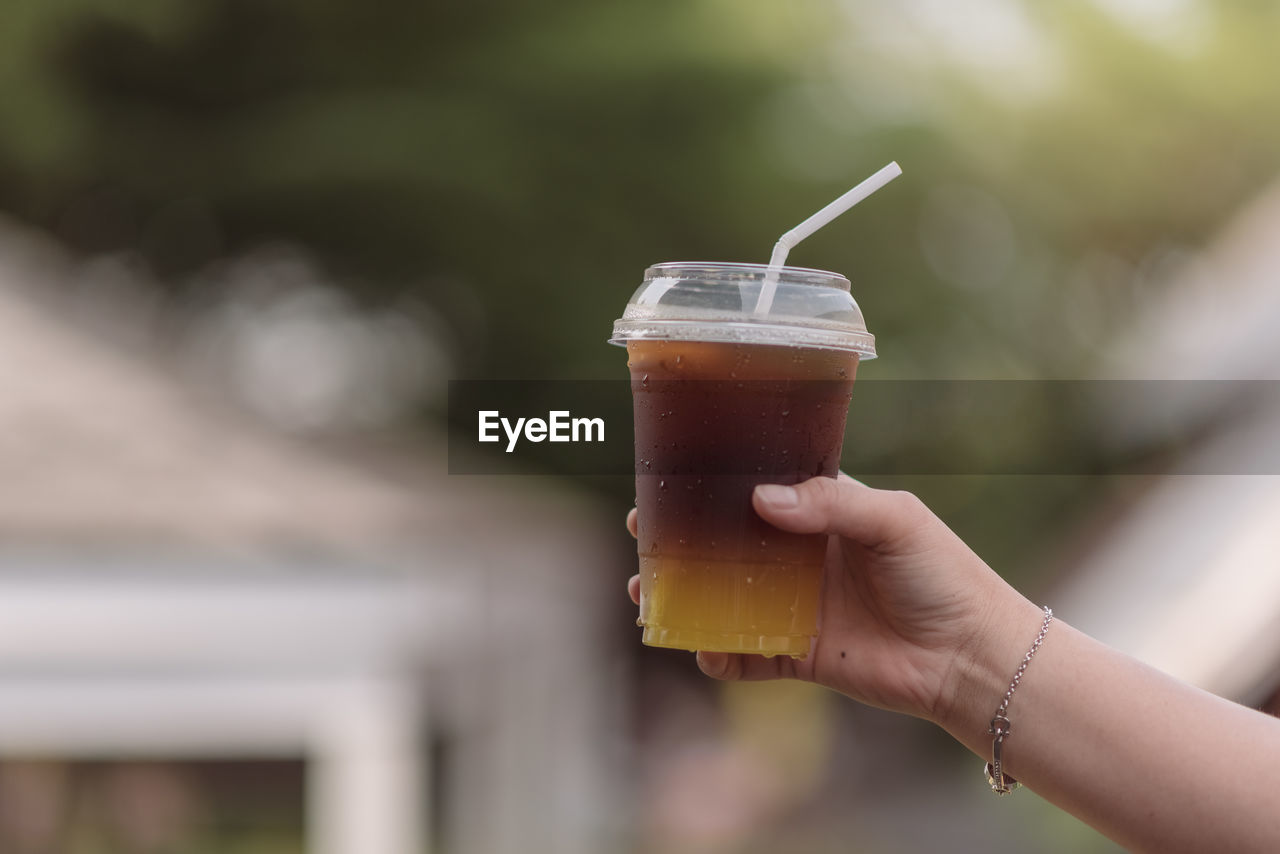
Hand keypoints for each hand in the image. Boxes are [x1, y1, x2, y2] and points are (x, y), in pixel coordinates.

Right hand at [626, 474, 1032, 725]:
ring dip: (686, 599)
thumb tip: (761, 499)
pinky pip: (749, 656)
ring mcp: (798, 608)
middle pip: (728, 545)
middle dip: (683, 543)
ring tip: (647, 596)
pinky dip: (721, 655)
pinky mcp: (801, 656)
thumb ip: (831, 503)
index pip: (756, 491)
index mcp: (821, 512)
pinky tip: (704, 651)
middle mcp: (801, 557)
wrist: (971, 655)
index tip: (668, 483)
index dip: (713, 488)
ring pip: (726, 600)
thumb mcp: (894, 519)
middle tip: (643, 537)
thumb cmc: (942, 573)